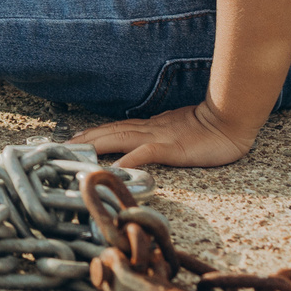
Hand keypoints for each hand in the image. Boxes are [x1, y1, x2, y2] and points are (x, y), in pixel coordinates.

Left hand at [72, 100, 252, 168]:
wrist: (229, 121)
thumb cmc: (208, 127)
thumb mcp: (177, 130)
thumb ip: (160, 135)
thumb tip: (143, 142)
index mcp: (149, 126)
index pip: (114, 128)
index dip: (93, 133)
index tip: (74, 139)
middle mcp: (148, 129)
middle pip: (109, 131)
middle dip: (84, 138)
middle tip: (61, 146)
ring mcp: (157, 137)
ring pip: (119, 138)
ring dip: (95, 144)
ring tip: (76, 151)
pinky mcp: (170, 148)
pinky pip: (144, 154)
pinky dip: (128, 160)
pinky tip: (115, 168)